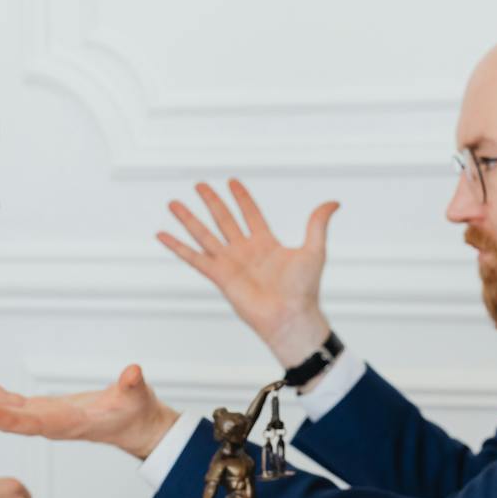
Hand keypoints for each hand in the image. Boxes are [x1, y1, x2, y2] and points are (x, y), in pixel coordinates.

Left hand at [0, 366, 180, 460]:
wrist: (133, 426)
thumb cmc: (135, 413)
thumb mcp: (137, 397)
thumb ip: (133, 386)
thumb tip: (134, 372)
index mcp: (67, 424)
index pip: (31, 425)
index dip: (7, 418)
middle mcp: (49, 425)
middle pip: (7, 419)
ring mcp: (42, 418)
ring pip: (3, 410)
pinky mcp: (41, 410)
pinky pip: (9, 401)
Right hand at [157, 179, 338, 370]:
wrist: (291, 316)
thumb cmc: (304, 289)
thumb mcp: (314, 250)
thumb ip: (317, 224)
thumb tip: (334, 202)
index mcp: (266, 243)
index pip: (251, 214)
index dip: (242, 198)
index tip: (231, 181)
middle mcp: (245, 251)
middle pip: (223, 220)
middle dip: (212, 201)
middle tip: (199, 185)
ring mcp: (230, 263)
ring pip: (205, 234)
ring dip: (189, 219)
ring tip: (174, 203)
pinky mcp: (219, 277)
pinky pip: (194, 258)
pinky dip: (177, 247)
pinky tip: (162, 234)